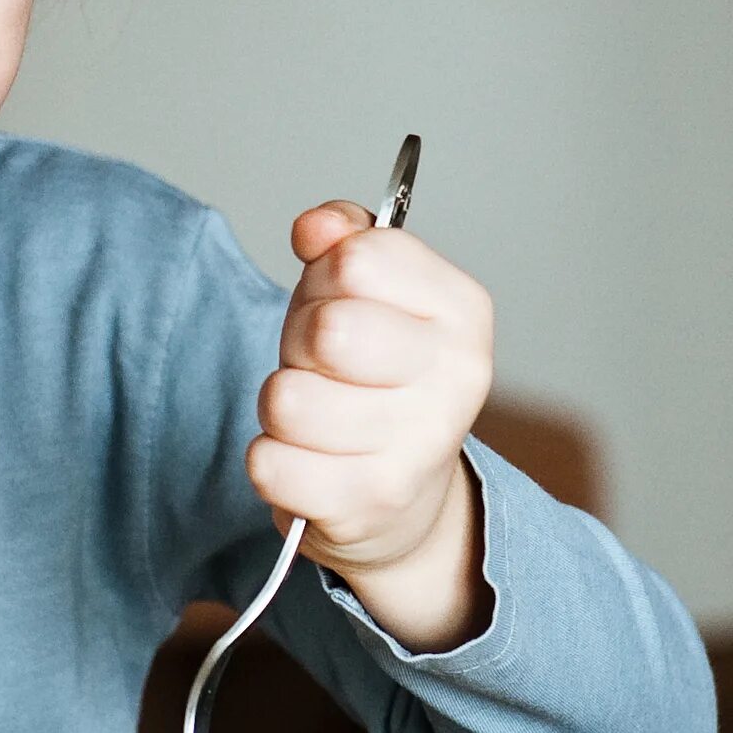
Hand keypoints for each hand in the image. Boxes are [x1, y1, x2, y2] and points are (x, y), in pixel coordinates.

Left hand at [247, 201, 495, 649]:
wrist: (405, 499)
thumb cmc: (378, 376)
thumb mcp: (372, 293)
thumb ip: (345, 240)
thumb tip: (316, 227)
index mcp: (463, 312)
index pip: (359, 258)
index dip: (327, 274)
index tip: (341, 300)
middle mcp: (456, 381)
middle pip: (326, 329)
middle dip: (300, 339)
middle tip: (321, 363)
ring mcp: (415, 449)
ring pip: (287, 399)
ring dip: (281, 403)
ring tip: (316, 413)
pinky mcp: (365, 506)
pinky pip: (268, 461)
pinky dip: (271, 458)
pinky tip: (306, 459)